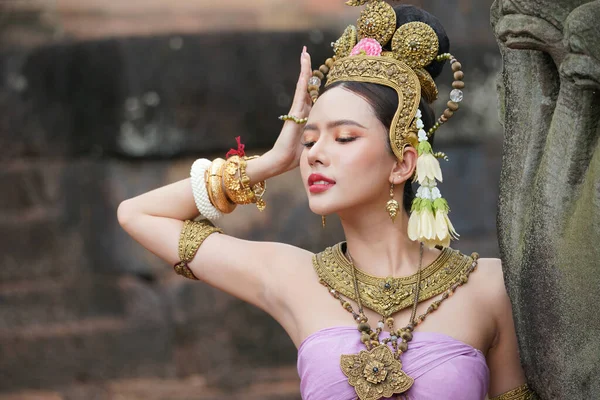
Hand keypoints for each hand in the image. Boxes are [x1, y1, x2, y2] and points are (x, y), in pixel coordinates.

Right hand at [270, 46, 312, 171]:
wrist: (282, 160)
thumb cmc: (296, 155)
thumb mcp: (314, 142)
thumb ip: (320, 135)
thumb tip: (333, 136)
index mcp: (307, 114)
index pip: (311, 93)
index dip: (313, 80)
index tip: (317, 67)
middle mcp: (301, 109)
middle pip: (306, 84)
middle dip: (306, 68)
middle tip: (306, 52)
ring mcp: (297, 110)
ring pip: (303, 85)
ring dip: (304, 69)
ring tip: (304, 53)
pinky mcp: (295, 113)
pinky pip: (301, 94)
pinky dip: (303, 81)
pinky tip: (305, 69)